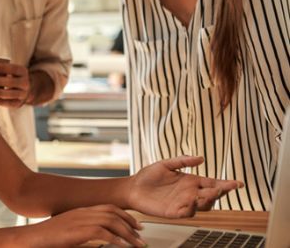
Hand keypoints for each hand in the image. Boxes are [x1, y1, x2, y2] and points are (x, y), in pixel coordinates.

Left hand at [0, 62, 29, 107]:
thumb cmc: (10, 78)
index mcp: (23, 72)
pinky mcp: (19, 103)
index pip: (13, 68)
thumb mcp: (10, 72)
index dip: (2, 67)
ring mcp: (23, 94)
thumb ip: (0, 72)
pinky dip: (0, 102)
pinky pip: (9, 103)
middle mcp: (25, 83)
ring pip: (10, 94)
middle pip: (10, 82)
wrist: (24, 91)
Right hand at [23, 205, 144, 247]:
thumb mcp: (69, 234)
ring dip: (127, 233)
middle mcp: (82, 213)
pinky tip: (123, 246)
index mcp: (80, 212)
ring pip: (111, 221)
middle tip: (141, 235)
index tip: (135, 226)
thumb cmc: (47, 239)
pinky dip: (116, 239)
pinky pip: (103, 233)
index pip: (108, 208)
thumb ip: (84, 234)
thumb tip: (101, 242)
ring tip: (137, 244)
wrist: (30, 239)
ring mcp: (79, 220)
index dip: (125, 215)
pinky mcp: (77, 231)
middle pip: (113, 212)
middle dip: (131, 223)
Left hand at [127, 156, 242, 217]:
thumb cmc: (148, 176)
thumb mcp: (166, 164)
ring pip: (203, 206)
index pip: (213, 183)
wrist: (132, 188)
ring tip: (209, 194)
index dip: (226, 184)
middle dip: (220, 193)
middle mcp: (190, 193)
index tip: (238, 183)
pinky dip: (192, 208)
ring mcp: (183, 203)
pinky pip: (187, 213)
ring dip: (208, 201)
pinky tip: (192, 201)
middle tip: (223, 188)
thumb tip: (201, 158)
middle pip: (212, 196)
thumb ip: (182, 160)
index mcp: (191, 181)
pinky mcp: (174, 212)